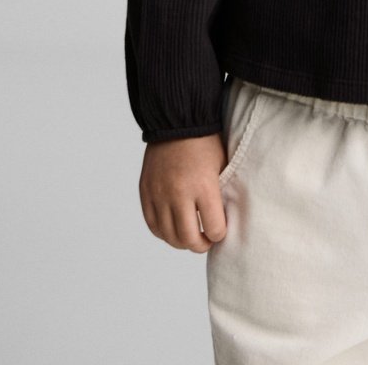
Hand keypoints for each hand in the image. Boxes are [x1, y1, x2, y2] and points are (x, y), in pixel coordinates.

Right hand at [139, 132, 227, 252]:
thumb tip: (221, 223)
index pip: (214, 229)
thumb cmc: (205, 144)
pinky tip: (173, 228)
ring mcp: (159, 194)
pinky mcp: (145, 192)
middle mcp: (179, 193)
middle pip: (188, 239)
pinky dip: (163, 232)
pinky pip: (153, 225)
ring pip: (169, 236)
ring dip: (181, 242)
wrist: (177, 122)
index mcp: (203, 186)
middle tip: (206, 240)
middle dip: (201, 245)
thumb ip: (220, 196)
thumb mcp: (222, 167)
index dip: (220, 234)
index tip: (220, 231)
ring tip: (190, 236)